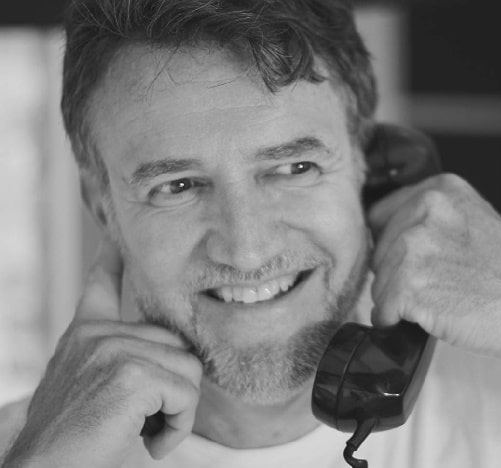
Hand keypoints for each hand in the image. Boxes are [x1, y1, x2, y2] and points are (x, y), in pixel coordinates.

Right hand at [3, 241, 202, 466]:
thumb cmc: (74, 447)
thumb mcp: (91, 393)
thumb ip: (122, 363)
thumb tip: (175, 353)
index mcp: (84, 336)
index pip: (102, 286)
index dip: (113, 261)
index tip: (118, 239)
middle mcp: (96, 335)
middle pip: (176, 343)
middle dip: (175, 387)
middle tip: (147, 424)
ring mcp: (112, 350)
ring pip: (187, 368)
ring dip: (178, 412)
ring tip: (146, 435)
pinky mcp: (130, 375)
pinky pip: (186, 394)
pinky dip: (178, 427)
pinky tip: (151, 445)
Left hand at [369, 173, 500, 362]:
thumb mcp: (470, 219)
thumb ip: (429, 217)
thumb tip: (384, 234)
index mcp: (439, 189)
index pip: (381, 215)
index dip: (393, 245)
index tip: (416, 262)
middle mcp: (425, 209)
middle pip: (378, 251)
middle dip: (395, 274)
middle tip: (437, 285)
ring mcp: (415, 246)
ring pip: (378, 282)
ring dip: (397, 300)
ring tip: (437, 302)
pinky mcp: (409, 284)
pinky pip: (382, 308)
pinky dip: (394, 321)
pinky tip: (424, 319)